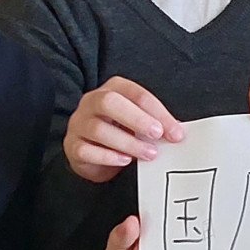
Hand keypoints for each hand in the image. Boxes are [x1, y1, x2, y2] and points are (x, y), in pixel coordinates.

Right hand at [66, 77, 180, 183]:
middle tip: (157, 135)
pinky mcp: (72, 146)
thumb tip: (177, 132)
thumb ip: (154, 123)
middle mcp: (91, 101)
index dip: (158, 112)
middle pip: (109, 102)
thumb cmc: (119, 132)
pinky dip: (107, 156)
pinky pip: (86, 149)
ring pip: (98, 129)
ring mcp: (79, 123)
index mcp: (112, 89)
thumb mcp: (137, 122)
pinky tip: (124, 161)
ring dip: (128, 142)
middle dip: (137, 119)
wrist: (92, 152)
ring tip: (149, 154)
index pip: (136, 94)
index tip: (175, 132)